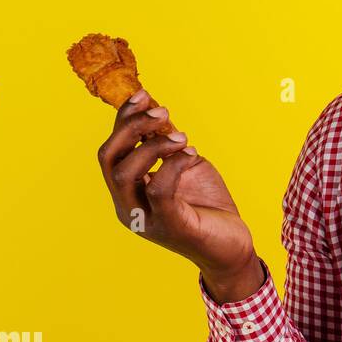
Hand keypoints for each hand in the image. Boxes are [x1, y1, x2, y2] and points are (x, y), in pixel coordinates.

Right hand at [96, 88, 260, 301]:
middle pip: (109, 158)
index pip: (111, 150)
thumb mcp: (185, 167)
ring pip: (126, 174)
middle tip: (161, 110)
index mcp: (128, 190)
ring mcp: (145, 218)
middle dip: (131, 127)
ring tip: (181, 136)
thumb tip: (156, 109)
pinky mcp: (170, 227)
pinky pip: (160, 190)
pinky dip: (174, 166)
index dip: (122, 119)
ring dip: (152, 146)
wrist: (231, 247)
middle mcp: (128, 205)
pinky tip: (192, 155)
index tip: (142, 94)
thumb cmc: (207, 206)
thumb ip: (167, 145)